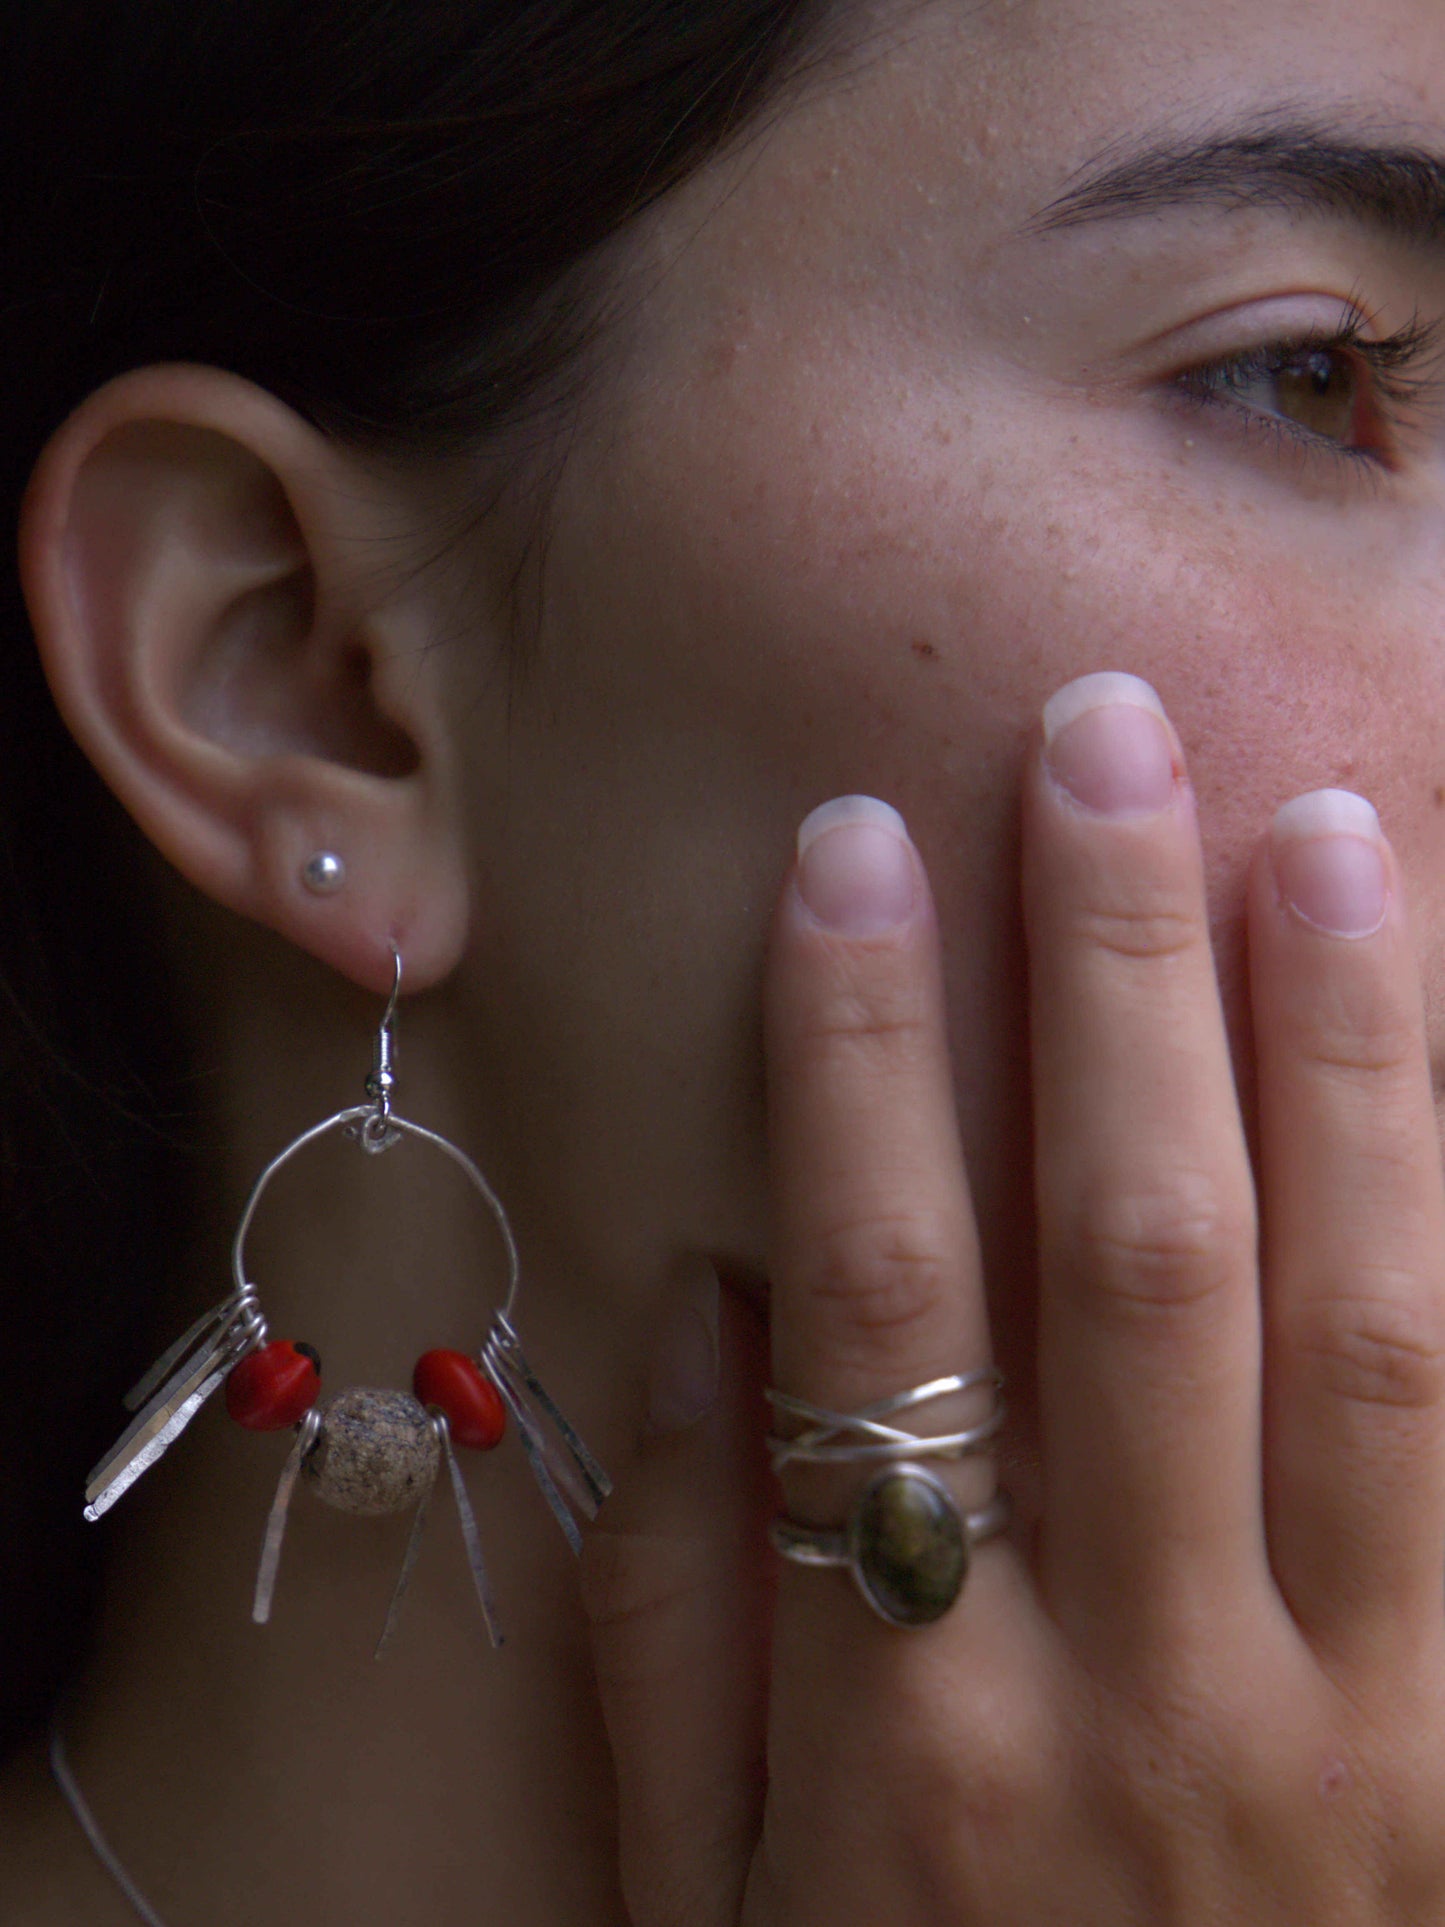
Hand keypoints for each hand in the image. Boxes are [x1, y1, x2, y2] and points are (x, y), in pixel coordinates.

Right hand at [583, 671, 1444, 1925]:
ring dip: (1344, 1063)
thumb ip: (675, 1608)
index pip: (885, 1299)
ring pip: (1377, 1331)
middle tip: (1102, 746)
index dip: (862, 1052)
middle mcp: (1153, 1699)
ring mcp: (1373, 1738)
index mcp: (921, 1726)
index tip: (856, 850)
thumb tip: (702, 1302)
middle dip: (1117, 979)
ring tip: (1319, 830)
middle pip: (1145, 1260)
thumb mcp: (707, 1899)